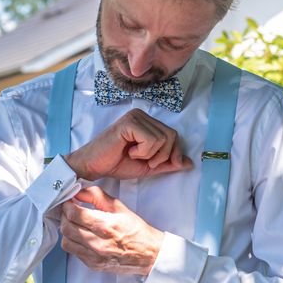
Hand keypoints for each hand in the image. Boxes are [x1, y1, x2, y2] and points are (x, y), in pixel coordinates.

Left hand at [60, 186, 163, 275]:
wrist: (149, 253)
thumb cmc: (137, 230)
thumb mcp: (119, 207)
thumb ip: (97, 196)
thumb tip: (79, 191)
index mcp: (106, 225)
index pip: (74, 213)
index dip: (67, 204)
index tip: (69, 201)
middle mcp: (98, 243)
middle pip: (67, 227)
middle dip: (65, 215)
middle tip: (69, 210)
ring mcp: (95, 256)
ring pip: (66, 241)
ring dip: (67, 230)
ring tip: (74, 223)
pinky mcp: (94, 265)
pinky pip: (73, 252)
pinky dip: (73, 242)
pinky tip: (80, 236)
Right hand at [63, 108, 192, 179]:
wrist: (93, 166)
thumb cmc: (116, 164)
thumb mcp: (148, 166)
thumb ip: (168, 163)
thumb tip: (190, 163)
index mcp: (147, 122)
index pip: (174, 136)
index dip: (170, 154)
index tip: (152, 163)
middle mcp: (142, 115)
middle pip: (172, 136)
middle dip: (161, 156)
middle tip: (141, 159)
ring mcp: (135, 116)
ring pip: (163, 138)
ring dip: (150, 155)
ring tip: (133, 154)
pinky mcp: (129, 122)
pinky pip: (151, 140)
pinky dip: (143, 152)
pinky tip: (128, 150)